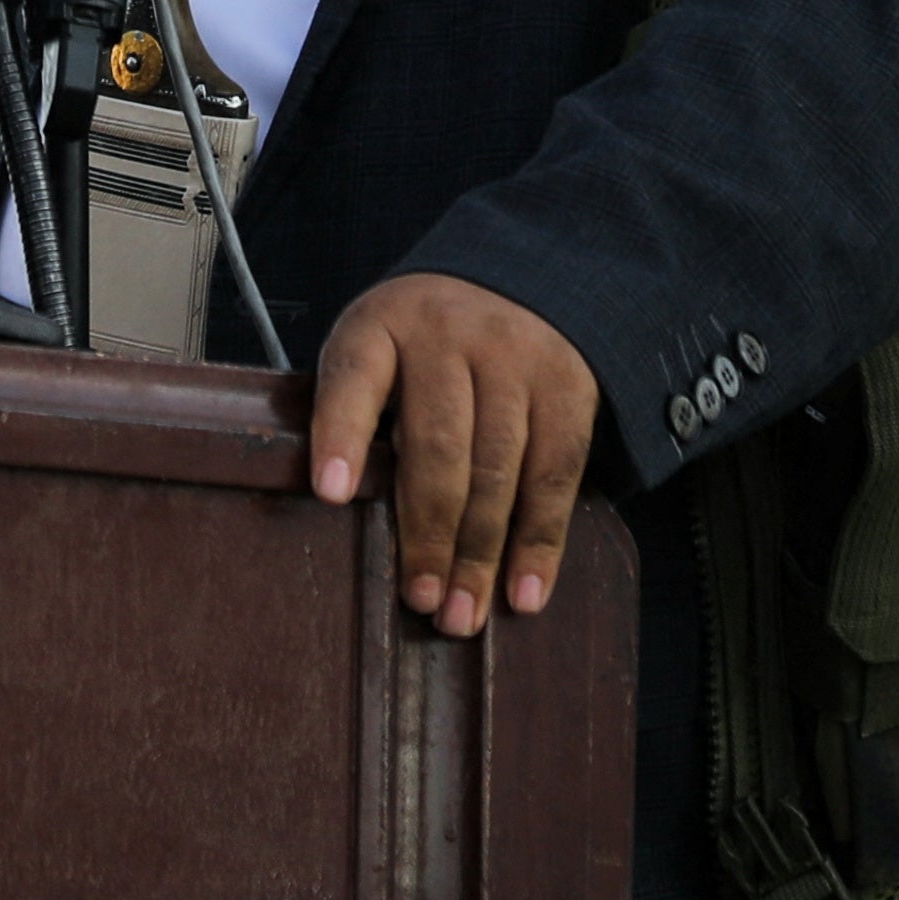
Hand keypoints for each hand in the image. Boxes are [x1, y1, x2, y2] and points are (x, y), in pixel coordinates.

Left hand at [309, 272, 596, 632]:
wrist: (518, 284)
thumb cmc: (425, 346)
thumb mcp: (381, 349)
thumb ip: (365, 413)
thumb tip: (352, 517)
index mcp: (382, 322)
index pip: (354, 375)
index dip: (341, 433)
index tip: (332, 493)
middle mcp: (448, 333)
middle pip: (438, 444)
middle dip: (428, 532)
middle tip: (421, 600)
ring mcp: (513, 357)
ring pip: (498, 470)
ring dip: (480, 554)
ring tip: (461, 616)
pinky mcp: (567, 387)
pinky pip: (555, 476)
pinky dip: (540, 544)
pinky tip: (523, 595)